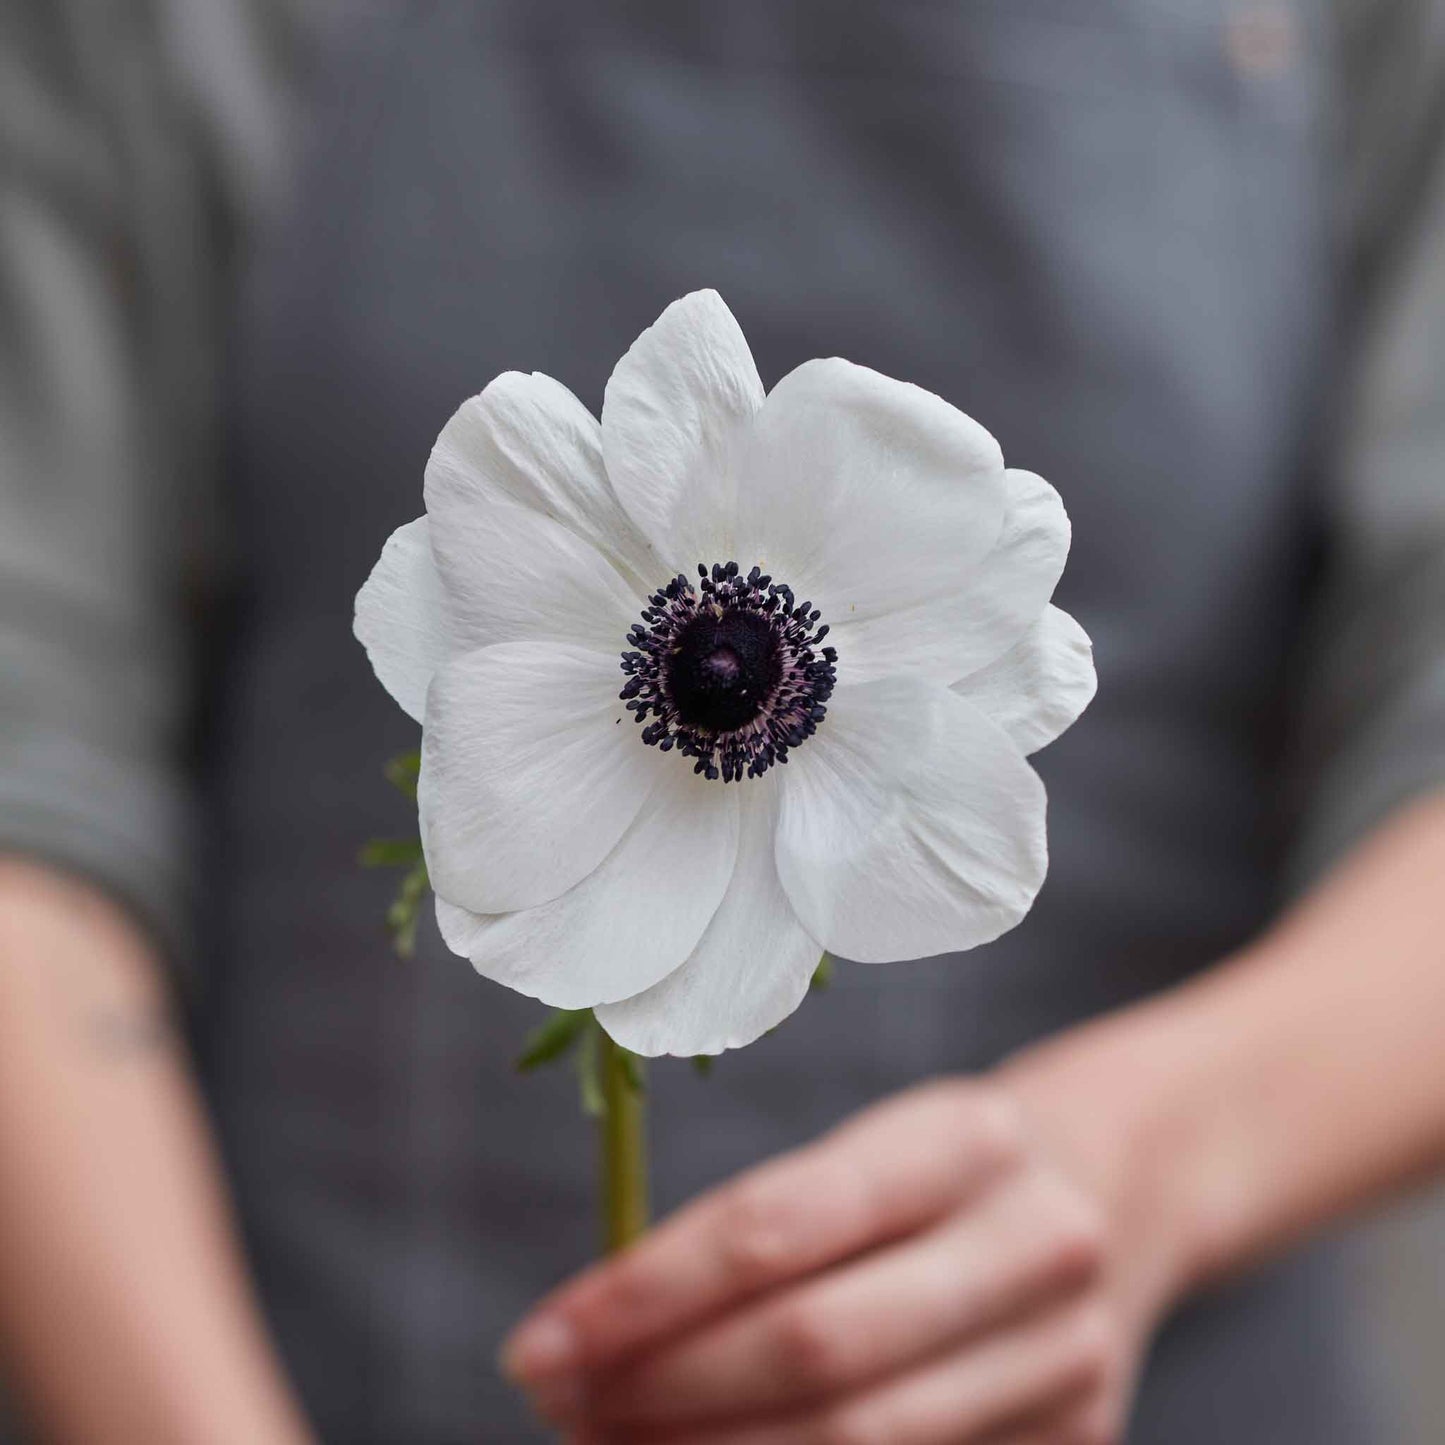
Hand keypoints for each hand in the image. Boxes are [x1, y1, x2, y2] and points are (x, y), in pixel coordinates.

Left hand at [502, 1071, 1185, 1444]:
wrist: (1114, 1191)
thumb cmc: (940, 1170)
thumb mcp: (867, 1150)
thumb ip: (758, 1230)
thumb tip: (598, 1333)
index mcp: (961, 1137)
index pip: (774, 1225)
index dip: (643, 1294)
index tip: (537, 1343)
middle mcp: (1032, 1242)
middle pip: (813, 1350)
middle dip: (662, 1393)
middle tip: (561, 1407)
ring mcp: (1069, 1357)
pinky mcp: (1080, 1444)